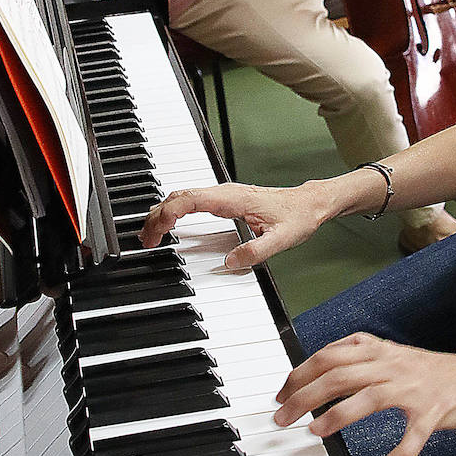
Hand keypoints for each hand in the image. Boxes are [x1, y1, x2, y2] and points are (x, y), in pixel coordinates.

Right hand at [139, 182, 324, 267]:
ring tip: (150, 235)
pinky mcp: (225, 200)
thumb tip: (230, 263)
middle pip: (179, 196)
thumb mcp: (282, 239)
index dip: (167, 215)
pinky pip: (192, 201)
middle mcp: (225, 193)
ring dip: (163, 212)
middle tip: (145, 240)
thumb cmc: (298, 217)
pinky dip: (174, 211)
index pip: (189, 200)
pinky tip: (169, 225)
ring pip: (183, 196)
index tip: (156, 234)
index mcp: (233, 198)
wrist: (310, 203)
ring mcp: (224, 195)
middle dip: (157, 216)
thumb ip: (256, 252)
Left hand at [275, 332, 455, 455]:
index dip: (300, 373)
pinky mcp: (434, 411)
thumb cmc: (436, 373)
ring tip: (315, 432)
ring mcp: (413, 388)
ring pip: (367, 397)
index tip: (282, 393)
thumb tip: (324, 371)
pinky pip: (413, 434)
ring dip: (336, 416)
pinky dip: (400, 453)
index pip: (329, 355)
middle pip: (338, 374)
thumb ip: (363, 361)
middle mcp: (393, 365)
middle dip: (304, 395)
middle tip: (282, 417)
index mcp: (381, 351)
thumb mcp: (396, 357)